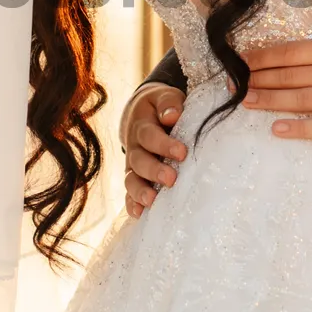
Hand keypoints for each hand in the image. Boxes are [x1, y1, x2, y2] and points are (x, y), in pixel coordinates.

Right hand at [120, 84, 186, 217]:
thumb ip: (169, 103)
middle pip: (139, 160)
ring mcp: (132, 164)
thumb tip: (173, 115)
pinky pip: (129, 192)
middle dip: (154, 171)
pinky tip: (139, 214)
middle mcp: (134, 146)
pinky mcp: (134, 177)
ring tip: (153, 201)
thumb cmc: (161, 107)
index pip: (149, 135)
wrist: (142, 113)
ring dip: (140, 191)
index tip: (182, 152)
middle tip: (171, 179)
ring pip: (131, 178)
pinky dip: (132, 203)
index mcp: (142, 125)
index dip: (164, 144)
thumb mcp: (164, 97)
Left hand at [241, 0, 311, 138]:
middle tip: (233, 84)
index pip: (291, 52)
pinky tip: (278, 130)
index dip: (264, 57)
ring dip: (271, 101)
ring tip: (246, 103)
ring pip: (301, 101)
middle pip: (290, 77)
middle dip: (259, 80)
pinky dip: (300, 130)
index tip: (242, 60)